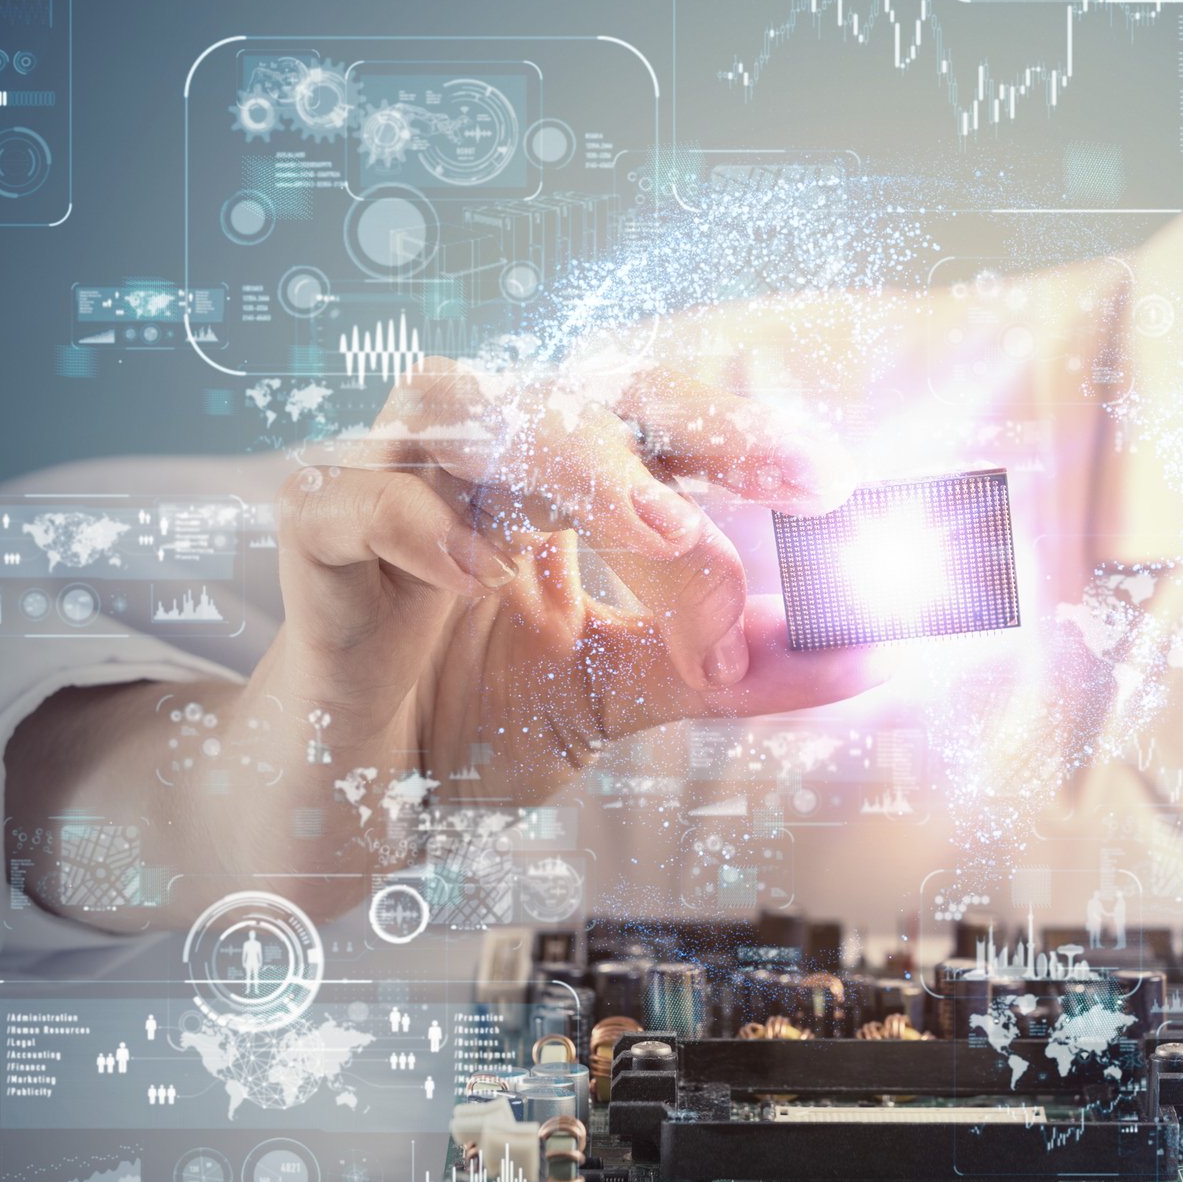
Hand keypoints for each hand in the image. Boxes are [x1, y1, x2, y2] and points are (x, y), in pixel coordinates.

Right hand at [8, 353, 887, 926]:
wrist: (350, 796)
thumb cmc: (475, 719)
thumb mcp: (622, 696)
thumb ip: (728, 670)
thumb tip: (868, 658)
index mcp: (559, 477)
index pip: (658, 420)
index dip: (745, 437)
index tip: (832, 485)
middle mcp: (480, 454)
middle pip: (583, 386)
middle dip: (691, 420)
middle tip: (781, 477)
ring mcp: (391, 477)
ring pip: (469, 400)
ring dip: (572, 456)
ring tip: (654, 527)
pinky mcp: (314, 527)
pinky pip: (360, 489)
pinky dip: (423, 518)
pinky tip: (481, 575)